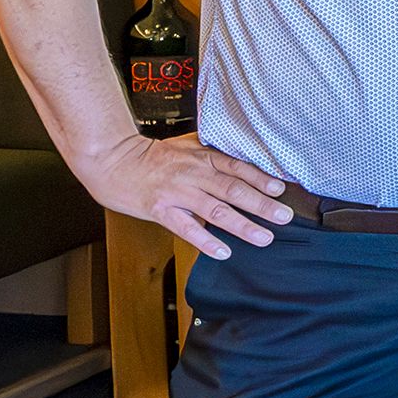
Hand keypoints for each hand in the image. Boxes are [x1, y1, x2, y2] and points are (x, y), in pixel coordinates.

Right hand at [82, 131, 289, 259]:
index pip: (238, 167)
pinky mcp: (160, 209)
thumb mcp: (187, 146)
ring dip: (242, 225)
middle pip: (233, 189)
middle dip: (262, 204)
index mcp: (203, 157)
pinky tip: (223, 252)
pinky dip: (205, 241)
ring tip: (264, 237)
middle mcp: (193, 173)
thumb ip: (213, 153)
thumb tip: (244, 159)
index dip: (261, 178)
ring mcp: (177, 192)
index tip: (281, 189)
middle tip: (284, 217)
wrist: (112, 159)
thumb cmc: (152, 156)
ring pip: (215, 210)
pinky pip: (186, 228)